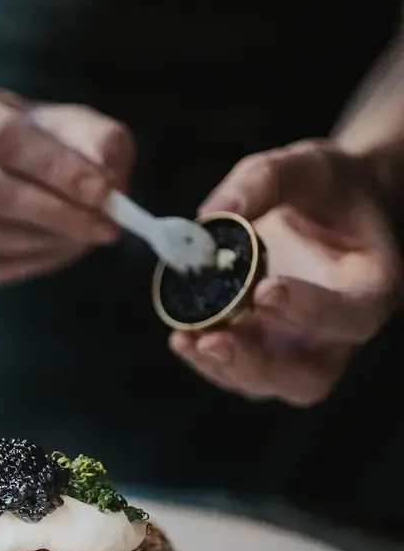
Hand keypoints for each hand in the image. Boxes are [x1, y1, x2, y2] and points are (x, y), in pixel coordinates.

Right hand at [0, 81, 132, 282]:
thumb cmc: (29, 142)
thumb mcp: (68, 125)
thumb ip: (97, 141)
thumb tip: (108, 176)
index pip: (2, 137)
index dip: (56, 169)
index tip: (104, 193)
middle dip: (57, 214)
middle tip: (104, 228)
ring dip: (42, 243)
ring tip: (81, 239)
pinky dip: (23, 265)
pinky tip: (51, 253)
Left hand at [170, 139, 401, 405]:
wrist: (321, 206)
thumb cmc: (324, 187)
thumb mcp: (304, 166)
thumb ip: (263, 180)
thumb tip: (211, 213)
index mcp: (368, 286)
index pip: (351, 315)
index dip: (310, 310)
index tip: (264, 290)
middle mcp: (337, 332)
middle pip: (309, 378)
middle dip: (257, 365)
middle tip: (212, 341)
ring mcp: (300, 348)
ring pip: (269, 385)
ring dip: (223, 369)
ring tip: (185, 340)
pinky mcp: (265, 350)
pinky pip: (239, 372)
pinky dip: (208, 361)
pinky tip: (182, 338)